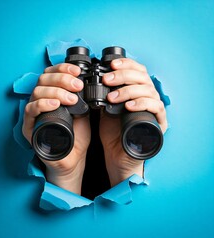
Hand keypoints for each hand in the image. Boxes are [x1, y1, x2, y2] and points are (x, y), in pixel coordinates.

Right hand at [22, 63, 90, 193]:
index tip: (77, 71)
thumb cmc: (76, 136)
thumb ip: (82, 99)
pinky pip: (30, 110)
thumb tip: (87, 83)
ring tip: (71, 99)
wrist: (73, 157)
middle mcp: (41, 101)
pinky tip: (55, 104)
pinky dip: (43, 104)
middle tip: (77, 86)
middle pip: (44, 79)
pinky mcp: (29, 126)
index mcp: (52, 95)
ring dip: (56, 91)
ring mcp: (34, 113)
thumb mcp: (83, 113)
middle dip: (62, 79)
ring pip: (37, 92)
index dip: (63, 68)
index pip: (52, 73)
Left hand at [100, 58, 167, 185]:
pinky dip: (142, 103)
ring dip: (128, 90)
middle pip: (142, 77)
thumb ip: (107, 94)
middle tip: (107, 80)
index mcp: (137, 92)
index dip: (126, 64)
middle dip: (123, 75)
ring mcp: (154, 109)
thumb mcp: (106, 108)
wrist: (118, 154)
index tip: (111, 64)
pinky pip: (155, 107)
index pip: (137, 70)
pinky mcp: (159, 123)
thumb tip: (98, 79)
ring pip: (148, 90)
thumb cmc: (113, 132)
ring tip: (112, 97)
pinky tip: (129, 106)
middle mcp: (148, 97)